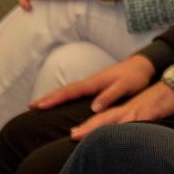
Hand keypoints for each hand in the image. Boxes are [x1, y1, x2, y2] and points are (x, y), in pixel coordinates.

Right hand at [29, 54, 155, 111]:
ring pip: (68, 90)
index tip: (40, 106)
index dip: (55, 99)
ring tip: (39, 105)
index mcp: (94, 83)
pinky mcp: (95, 86)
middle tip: (30, 106)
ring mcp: (91, 83)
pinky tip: (60, 101)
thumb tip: (93, 108)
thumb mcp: (125, 87)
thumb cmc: (135, 77)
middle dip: (47, 98)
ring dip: (53, 97)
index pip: (70, 92)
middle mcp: (90, 82)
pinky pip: (74, 92)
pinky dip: (64, 96)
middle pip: (64, 90)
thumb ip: (110, 96)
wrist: (142, 65)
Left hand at [69, 81, 173, 138]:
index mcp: (129, 109)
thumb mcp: (150, 112)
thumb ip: (139, 122)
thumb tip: (130, 134)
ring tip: (83, 135)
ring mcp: (139, 110)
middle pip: (104, 118)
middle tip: (71, 135)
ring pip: (115, 119)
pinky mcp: (151, 112)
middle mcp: (130, 109)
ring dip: (98, 127)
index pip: (105, 118)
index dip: (89, 126)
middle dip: (87, 128)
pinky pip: (136, 121)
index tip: (74, 134)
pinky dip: (125, 128)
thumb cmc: (166, 100)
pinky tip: (118, 135)